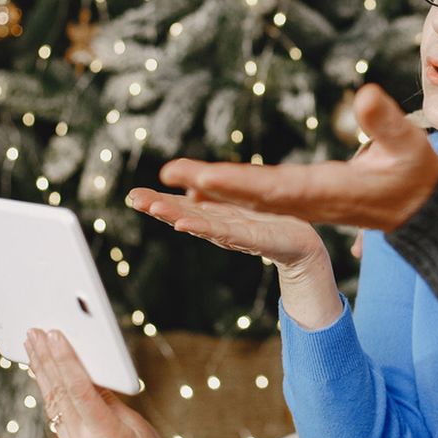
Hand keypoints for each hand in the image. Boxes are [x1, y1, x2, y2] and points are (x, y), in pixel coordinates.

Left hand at [24, 328, 231, 437]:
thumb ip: (107, 398)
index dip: (64, 360)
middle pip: (58, 395)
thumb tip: (86, 370)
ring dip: (41, 374)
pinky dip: (49, 392)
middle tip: (32, 334)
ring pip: (52, 405)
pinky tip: (44, 376)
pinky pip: (57, 417)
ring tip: (32, 347)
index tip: (53, 335)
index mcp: (106, 436)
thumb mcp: (135, 423)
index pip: (78, 390)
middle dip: (44, 361)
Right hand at [127, 190, 343, 328]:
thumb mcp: (240, 212)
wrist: (303, 248)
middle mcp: (220, 228)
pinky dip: (204, 227)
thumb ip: (215, 204)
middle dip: (159, 207)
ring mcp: (234, 235)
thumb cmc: (272, 228)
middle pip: (184, 215)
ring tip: (153, 208)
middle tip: (134, 198)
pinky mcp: (253, 238)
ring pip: (200, 223)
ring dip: (174, 216)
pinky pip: (225, 231)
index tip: (134, 194)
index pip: (183, 207)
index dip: (159, 202)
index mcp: (217, 219)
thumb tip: (190, 190)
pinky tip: (184, 222)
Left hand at [159, 84, 437, 231]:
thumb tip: (365, 93)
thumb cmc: (416, 174)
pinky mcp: (304, 201)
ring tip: (169, 185)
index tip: (198, 176)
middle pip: (248, 197)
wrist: (422, 211)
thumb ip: (386, 122)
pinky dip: (229, 194)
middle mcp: (308, 203)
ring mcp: (304, 205)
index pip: (272, 187)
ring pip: (248, 202)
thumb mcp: (408, 144)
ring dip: (210, 194)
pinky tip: (204, 188)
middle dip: (207, 187)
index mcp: (326, 191)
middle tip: (166, 175)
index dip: (233, 182)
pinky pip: (258, 200)